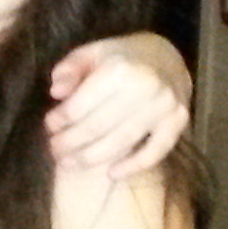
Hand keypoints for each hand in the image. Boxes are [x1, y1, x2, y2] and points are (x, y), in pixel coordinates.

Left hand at [47, 40, 191, 176]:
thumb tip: (56, 92)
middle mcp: (145, 87)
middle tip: (54, 150)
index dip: (60, 120)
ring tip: (69, 164)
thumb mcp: (91, 53)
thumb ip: (69, 69)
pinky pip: (155, 152)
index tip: (49, 127)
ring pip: (121, 142)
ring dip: (91, 158)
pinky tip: (112, 175)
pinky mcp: (178, 122)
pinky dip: (133, 167)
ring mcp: (164, 106)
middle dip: (70, 143)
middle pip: (98, 127)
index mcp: (119, 69)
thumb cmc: (120, 58)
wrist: (167, 58)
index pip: (80, 105)